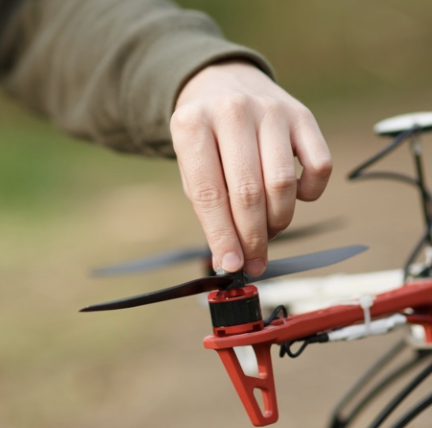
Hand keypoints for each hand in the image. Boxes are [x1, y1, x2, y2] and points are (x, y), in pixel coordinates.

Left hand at [170, 60, 331, 275]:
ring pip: (282, 183)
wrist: (222, 83)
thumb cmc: (205, 137)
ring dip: (278, 220)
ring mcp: (270, 110)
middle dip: (252, 237)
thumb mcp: (190, 166)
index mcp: (192, 126)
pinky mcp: (302, 114)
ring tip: (268, 232)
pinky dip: (309, 193)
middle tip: (253, 261)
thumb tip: (230, 257)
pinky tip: (294, 197)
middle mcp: (232, 112)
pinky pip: (318, 165)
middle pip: (249, 193)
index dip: (222, 236)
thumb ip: (208, 208)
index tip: (230, 265)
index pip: (209, 194)